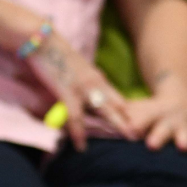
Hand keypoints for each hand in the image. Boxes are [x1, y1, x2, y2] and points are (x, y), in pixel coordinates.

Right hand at [27, 32, 136, 150]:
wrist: (42, 41)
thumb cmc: (58, 56)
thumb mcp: (81, 70)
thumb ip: (91, 84)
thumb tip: (96, 97)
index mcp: (99, 80)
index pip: (120, 99)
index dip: (131, 113)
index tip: (142, 125)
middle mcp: (96, 84)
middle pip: (119, 105)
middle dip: (132, 120)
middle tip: (144, 134)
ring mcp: (83, 88)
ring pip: (104, 110)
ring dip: (116, 126)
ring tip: (127, 139)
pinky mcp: (67, 91)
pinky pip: (75, 116)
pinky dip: (78, 132)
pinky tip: (81, 145)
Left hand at [121, 80, 186, 152]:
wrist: (180, 103)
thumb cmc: (149, 112)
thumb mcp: (134, 109)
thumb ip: (115, 116)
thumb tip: (86, 118)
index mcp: (150, 114)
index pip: (141, 118)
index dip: (137, 124)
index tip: (131, 131)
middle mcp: (166, 121)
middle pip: (161, 129)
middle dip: (158, 136)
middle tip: (151, 144)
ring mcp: (182, 128)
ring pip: (183, 135)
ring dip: (184, 141)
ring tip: (183, 147)